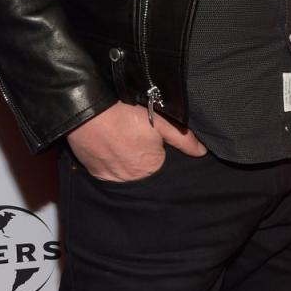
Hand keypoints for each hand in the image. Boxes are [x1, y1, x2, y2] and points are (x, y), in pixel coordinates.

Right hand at [67, 100, 205, 181]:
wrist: (89, 111)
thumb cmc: (126, 113)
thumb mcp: (160, 120)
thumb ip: (183, 138)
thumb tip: (202, 152)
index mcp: (152, 167)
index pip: (161, 158)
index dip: (156, 143)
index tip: (147, 130)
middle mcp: (133, 178)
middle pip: (142, 166)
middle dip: (140, 151)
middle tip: (131, 131)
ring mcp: (112, 178)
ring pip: (125, 168)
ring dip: (124, 156)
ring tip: (119, 136)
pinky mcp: (95, 173)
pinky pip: (108, 169)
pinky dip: (109, 159)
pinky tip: (107, 143)